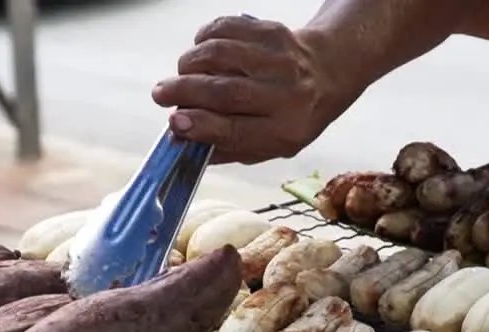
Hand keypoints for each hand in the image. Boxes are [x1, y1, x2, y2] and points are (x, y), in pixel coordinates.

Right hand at [152, 16, 355, 164]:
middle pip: (226, 91)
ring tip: (181, 74)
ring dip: (190, 64)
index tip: (174, 123)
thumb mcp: (268, 144)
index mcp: (286, 129)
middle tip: (159, 94)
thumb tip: (180, 140)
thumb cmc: (290, 115)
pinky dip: (203, 39)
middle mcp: (287, 94)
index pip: (238, 129)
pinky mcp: (271, 30)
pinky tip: (200, 52)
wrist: (328, 73)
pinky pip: (226, 28)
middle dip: (185, 92)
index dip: (202, 126)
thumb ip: (226, 146)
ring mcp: (280, 58)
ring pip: (221, 55)